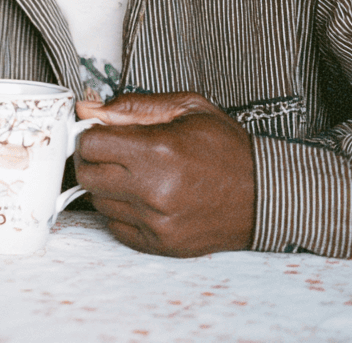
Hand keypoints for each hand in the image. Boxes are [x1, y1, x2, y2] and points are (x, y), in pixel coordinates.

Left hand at [74, 92, 253, 257]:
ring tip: (137, 176)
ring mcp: (156, 222)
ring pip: (99, 202)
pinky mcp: (160, 244)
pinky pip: (115, 227)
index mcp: (159, 150)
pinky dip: (122, 212)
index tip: (102, 134)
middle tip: (113, 154)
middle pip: (87, 175)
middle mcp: (154, 190)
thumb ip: (133, 106)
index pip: (90, 145)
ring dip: (109, 187)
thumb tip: (88, 109)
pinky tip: (144, 199)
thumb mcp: (187, 109)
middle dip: (94, 160)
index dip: (92, 135)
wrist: (265, 195)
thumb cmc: (227, 149)